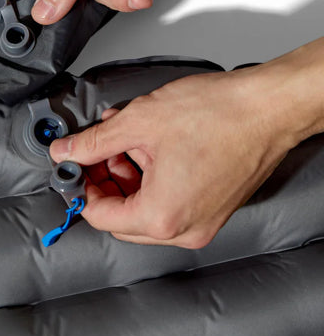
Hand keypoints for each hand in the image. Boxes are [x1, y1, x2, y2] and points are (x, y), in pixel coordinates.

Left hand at [49, 60, 316, 248]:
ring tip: (123, 139)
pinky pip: (170, 200)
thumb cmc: (219, 114)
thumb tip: (66, 152)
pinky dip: (151, 176)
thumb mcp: (138, 122)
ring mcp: (203, 220)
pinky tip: (147, 143)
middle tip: (97, 151)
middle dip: (104, 181)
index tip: (75, 165)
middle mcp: (184, 228)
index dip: (80, 187)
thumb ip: (93, 142)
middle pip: (121, 217)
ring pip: (145, 208)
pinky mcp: (214, 207)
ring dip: (126, 176)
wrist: (269, 107)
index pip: (99, 216)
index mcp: (162, 215)